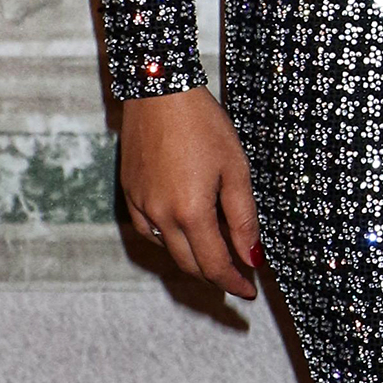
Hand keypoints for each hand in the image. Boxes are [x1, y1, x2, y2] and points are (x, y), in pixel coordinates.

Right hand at [120, 87, 260, 298]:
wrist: (160, 91)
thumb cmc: (203, 124)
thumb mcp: (235, 168)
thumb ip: (243, 216)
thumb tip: (253, 256)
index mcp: (191, 212)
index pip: (215, 264)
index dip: (234, 282)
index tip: (250, 292)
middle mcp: (161, 217)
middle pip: (190, 265)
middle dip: (215, 278)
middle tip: (237, 280)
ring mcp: (142, 207)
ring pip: (169, 251)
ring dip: (193, 260)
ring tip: (216, 257)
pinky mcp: (130, 194)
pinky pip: (150, 232)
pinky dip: (170, 241)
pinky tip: (185, 232)